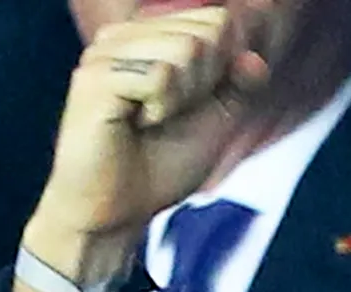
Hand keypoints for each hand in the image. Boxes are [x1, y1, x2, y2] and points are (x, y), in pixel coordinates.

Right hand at [19, 6, 271, 291]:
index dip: (224, 71)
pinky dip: (161, 109)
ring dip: (183, 100)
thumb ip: (236, 86)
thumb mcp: (213, 122)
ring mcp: (105, 51)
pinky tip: (137, 124)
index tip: (193, 106)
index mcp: (149, 38)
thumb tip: (255, 58)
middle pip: (204, 35)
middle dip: (204, 87)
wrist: (119, 211)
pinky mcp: (95, 76)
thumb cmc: (159, 166)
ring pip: (185, 51)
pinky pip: (160, 77)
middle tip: (170, 117)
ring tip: (151, 121)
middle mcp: (123, 35)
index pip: (216, 22)